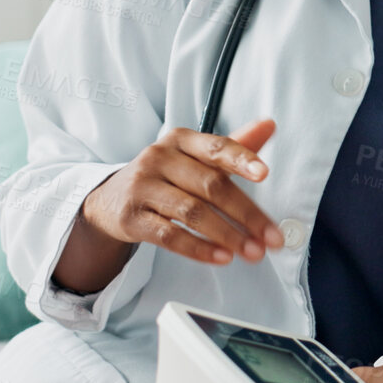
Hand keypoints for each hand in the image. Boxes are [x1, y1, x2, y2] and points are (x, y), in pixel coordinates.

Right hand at [55, 119, 282, 291]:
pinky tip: (221, 258)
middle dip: (246, 214)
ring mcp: (142, 188)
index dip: (241, 159)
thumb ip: (233, 145)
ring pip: (192, 212)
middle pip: (210, 186)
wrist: (111, 199)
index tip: (264, 174)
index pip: (215, 147)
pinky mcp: (132, 218)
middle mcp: (159, 158)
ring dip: (227, 235)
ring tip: (251, 252)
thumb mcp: (195, 156)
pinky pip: (169, 236)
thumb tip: (269, 125)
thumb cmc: (165, 175)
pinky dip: (199, 249)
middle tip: (270, 237)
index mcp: (180, 140)